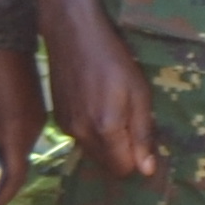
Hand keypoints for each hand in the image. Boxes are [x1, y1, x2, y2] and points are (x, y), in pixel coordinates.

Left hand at [0, 44, 41, 204]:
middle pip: (18, 162)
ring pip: (19, 146)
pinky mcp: (32, 103)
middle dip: (0, 180)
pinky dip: (6, 142)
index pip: (14, 176)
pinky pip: (20, 130)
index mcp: (19, 131)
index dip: (1, 196)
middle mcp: (33, 127)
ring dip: (2, 159)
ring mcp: (36, 114)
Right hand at [46, 9, 159, 180]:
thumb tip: (147, 170)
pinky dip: (91, 132)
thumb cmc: (114, 59)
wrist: (73, 34)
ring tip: (113, 110)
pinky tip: (95, 105)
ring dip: (107, 143)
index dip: (137, 159)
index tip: (143, 139)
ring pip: (93, 153)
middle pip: (107, 165)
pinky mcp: (57, 119)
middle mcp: (82, 135)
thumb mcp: (139, 93)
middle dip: (122, 152)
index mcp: (105, 129)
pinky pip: (80, 139)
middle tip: (130, 121)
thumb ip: (142, 134)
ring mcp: (66, 128)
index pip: (123, 169)